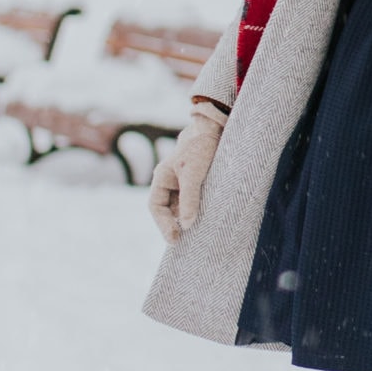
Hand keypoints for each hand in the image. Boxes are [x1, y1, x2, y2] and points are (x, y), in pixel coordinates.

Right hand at [149, 102, 226, 241]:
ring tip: (194, 235)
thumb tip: (187, 225)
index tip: (174, 238)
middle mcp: (170, 181)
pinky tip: (203, 221)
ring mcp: (183, 182)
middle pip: (166, 209)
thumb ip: (189, 198)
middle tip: (182, 242)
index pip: (156, 206)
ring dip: (185, 219)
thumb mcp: (194, 173)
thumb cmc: (201, 147)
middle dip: (173, 225)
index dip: (163, 224)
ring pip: (180, 207)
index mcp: (162, 177)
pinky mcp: (197, 182)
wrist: (216, 128)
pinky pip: (193, 201)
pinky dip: (195, 212)